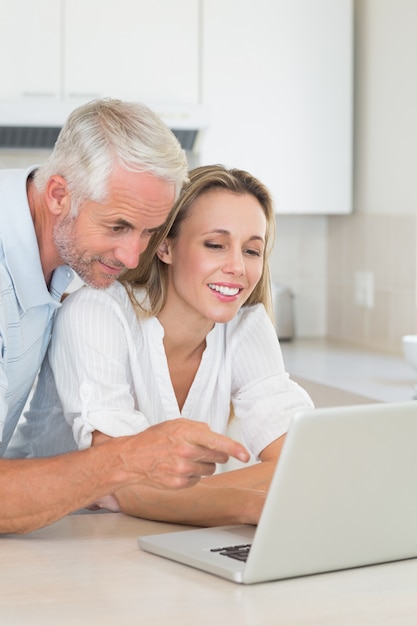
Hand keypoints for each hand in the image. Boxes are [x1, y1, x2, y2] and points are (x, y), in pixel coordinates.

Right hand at [116, 418, 249, 489]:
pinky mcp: (179, 484)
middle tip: (203, 450)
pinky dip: (193, 475)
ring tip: (186, 458)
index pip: (217, 441)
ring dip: (204, 464)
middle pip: (218, 457)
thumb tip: (216, 435)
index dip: (235, 449)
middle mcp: (186, 451)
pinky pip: (198, 479)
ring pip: (211, 469)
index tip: (246, 455)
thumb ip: (198, 428)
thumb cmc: (154, 439)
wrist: (132, 458)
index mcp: (186, 433)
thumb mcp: (176, 424)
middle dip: (217, 454)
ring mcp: (182, 469)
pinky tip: (179, 468)